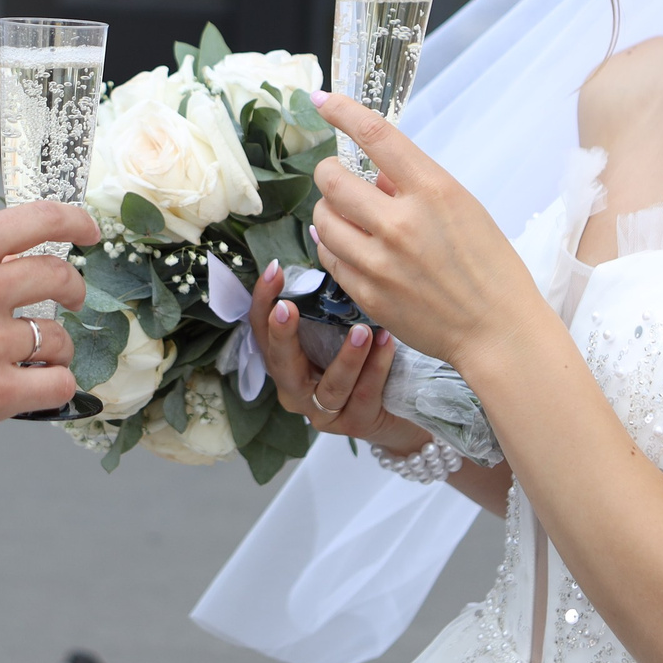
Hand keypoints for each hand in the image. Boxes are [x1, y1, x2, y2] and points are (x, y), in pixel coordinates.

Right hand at [0, 200, 98, 451]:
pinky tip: (36, 386)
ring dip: (55, 349)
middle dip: (74, 289)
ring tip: (34, 358)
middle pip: (61, 277)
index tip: (88, 231)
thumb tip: (13, 267)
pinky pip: (58, 385)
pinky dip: (54, 386)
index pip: (38, 218)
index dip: (75, 221)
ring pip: (60, 339)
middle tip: (71, 299)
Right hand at [244, 261, 430, 455]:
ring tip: (364, 330)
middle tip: (288, 307)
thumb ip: (329, 300)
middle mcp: (297, 390)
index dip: (262, 301)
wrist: (401, 410)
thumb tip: (323, 238)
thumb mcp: (341, 329)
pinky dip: (375, 370)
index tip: (274, 269)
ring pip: (329, 387)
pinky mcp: (356, 424)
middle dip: (282, 335)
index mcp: (285, 363)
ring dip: (346, 358)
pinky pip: (363, 396)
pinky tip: (387, 345)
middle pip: (280, 364)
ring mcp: (325, 413)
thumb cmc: (365, 361)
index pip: (261, 331)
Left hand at [307, 92, 544, 372]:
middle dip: (329, 172)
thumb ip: (416, 187)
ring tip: (346, 215)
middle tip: (338, 177)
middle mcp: (401, 223)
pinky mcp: (367, 293)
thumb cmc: (490, 265)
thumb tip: (374, 176)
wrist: (498, 330)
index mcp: (434, 191)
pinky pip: (329, 257)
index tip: (322, 101)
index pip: (376, 136)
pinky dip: (333, 245)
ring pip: (322, 219)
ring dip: (327, 210)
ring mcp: (381, 261)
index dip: (342, 111)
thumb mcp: (464, 208)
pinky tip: (350, 246)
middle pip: (332, 180)